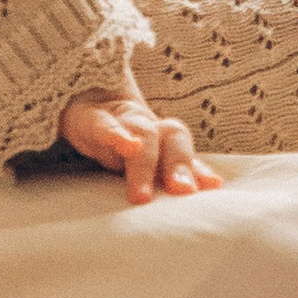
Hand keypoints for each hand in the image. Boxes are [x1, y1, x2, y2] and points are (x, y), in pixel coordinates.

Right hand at [60, 88, 220, 206]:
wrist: (84, 102)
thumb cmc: (123, 143)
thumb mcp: (146, 161)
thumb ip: (175, 174)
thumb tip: (212, 189)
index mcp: (162, 138)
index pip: (184, 149)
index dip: (197, 167)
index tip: (213, 186)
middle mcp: (147, 126)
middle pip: (170, 138)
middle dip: (178, 165)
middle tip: (182, 191)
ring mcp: (120, 121)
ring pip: (142, 133)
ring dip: (146, 164)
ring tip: (142, 195)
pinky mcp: (90, 119)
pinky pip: (104, 125)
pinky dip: (117, 136)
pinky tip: (126, 146)